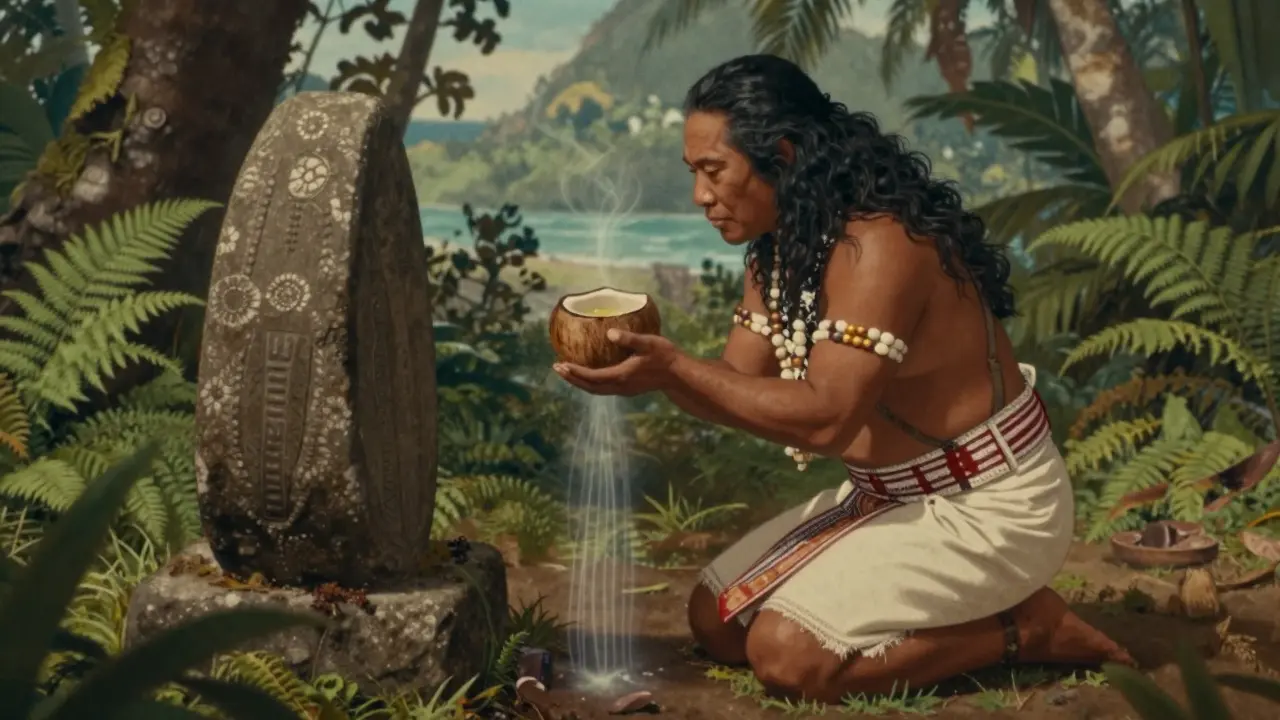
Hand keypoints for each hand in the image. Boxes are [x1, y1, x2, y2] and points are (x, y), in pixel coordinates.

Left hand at [553, 328, 679, 396]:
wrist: (678, 375)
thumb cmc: (664, 356)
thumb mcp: (648, 343)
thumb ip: (629, 338)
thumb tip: (609, 333)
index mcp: (621, 376)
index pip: (592, 377)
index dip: (575, 372)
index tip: (560, 364)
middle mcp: (620, 386)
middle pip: (589, 387)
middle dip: (572, 378)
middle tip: (556, 367)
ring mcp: (624, 390)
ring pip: (596, 389)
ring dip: (580, 381)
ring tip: (566, 371)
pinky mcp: (627, 389)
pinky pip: (603, 388)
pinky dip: (591, 382)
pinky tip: (587, 373)